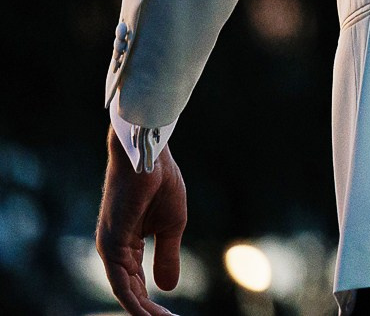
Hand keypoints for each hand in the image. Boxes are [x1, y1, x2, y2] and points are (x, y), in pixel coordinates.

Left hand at [97, 129, 186, 315]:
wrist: (150, 156)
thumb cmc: (161, 183)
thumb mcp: (172, 227)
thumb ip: (167, 256)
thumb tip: (168, 288)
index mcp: (127, 246)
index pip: (137, 284)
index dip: (153, 303)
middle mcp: (113, 251)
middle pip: (130, 292)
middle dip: (149, 312)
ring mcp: (109, 248)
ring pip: (124, 292)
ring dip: (143, 311)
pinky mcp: (110, 244)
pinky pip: (120, 282)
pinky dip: (134, 301)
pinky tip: (148, 313)